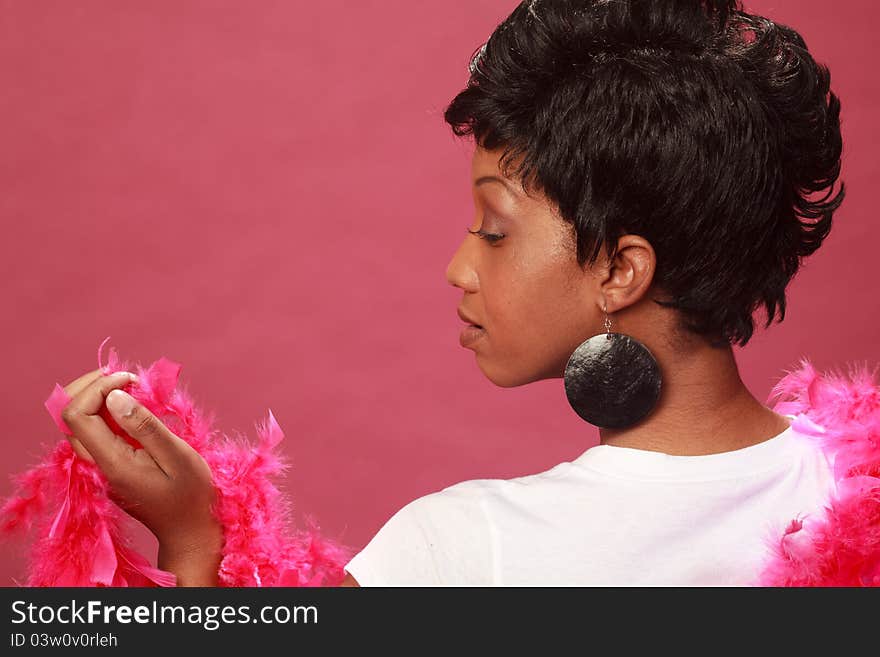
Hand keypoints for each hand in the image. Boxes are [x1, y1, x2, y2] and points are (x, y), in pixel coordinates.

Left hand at [60, 369, 222, 583]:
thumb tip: (114, 396)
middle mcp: (98, 466)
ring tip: (130, 386)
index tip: (132, 379)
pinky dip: (106, 412)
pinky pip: (94, 433)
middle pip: (69, 417)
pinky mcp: (109, 467)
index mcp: (112, 462)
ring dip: (97, 398)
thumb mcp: (177, 455)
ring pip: (78, 424)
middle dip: (90, 386)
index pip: (78, 415)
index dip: (98, 387)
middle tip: (125, 377)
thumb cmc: (191, 493)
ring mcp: (101, 468)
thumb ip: (144, 425)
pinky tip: (131, 406)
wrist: (190, 529)